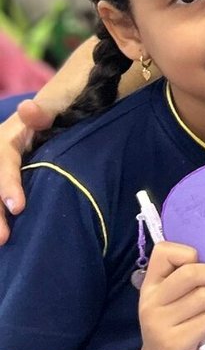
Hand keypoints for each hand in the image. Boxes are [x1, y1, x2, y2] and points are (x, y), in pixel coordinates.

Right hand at [0, 100, 55, 233]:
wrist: (49, 118)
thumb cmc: (54, 116)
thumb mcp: (51, 110)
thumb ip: (43, 113)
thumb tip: (28, 108)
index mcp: (5, 142)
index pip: (3, 163)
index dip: (7, 185)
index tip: (17, 207)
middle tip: (3, 237)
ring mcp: (0, 170)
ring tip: (1, 241)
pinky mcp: (4, 184)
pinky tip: (2, 241)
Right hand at [134, 242, 204, 349]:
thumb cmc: (176, 324)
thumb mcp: (174, 297)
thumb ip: (187, 276)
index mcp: (150, 285)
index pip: (165, 250)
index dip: (190, 255)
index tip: (196, 272)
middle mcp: (150, 302)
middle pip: (192, 273)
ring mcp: (159, 324)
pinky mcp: (174, 343)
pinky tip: (204, 335)